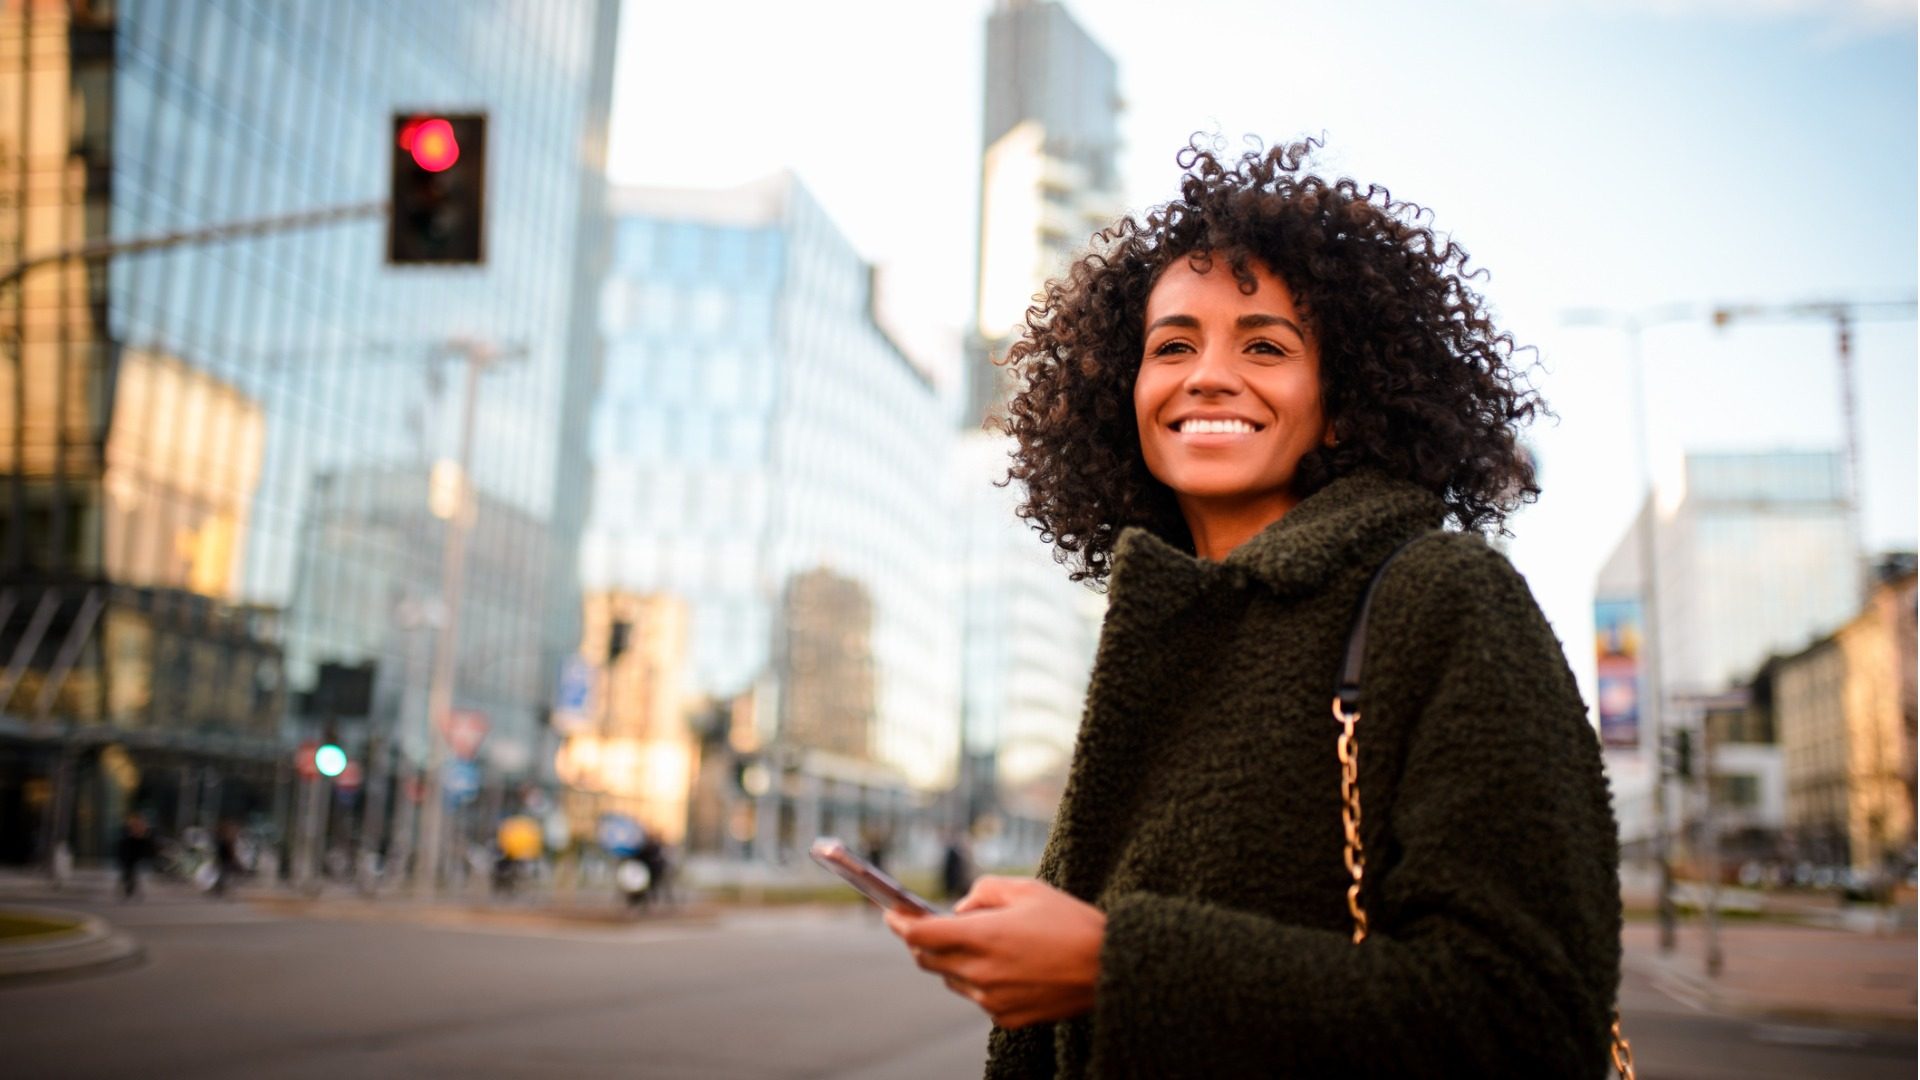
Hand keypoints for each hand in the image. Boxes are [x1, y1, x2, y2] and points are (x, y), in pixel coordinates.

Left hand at [883, 875, 1104, 1029]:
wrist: (1109, 969)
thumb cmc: (1070, 923)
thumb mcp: (1027, 889)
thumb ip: (983, 892)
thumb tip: (959, 909)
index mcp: (982, 937)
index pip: (918, 935)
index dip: (899, 922)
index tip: (892, 913)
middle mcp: (980, 972)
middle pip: (926, 960)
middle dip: (922, 941)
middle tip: (929, 924)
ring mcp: (991, 1000)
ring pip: (951, 979)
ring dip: (952, 961)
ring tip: (980, 943)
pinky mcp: (1005, 1017)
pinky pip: (976, 997)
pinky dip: (978, 980)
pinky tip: (1005, 966)